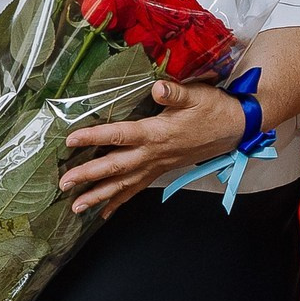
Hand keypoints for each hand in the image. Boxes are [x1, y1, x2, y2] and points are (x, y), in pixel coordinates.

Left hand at [61, 79, 242, 217]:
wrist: (235, 128)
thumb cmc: (213, 109)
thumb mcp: (195, 95)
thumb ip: (174, 93)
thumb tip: (157, 88)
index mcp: (156, 133)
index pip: (119, 135)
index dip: (95, 136)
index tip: (71, 139)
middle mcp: (153, 154)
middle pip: (115, 168)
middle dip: (88, 177)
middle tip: (64, 184)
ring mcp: (157, 166)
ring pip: (124, 185)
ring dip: (99, 196)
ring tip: (76, 208)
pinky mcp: (162, 170)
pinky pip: (137, 189)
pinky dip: (120, 202)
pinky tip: (104, 212)